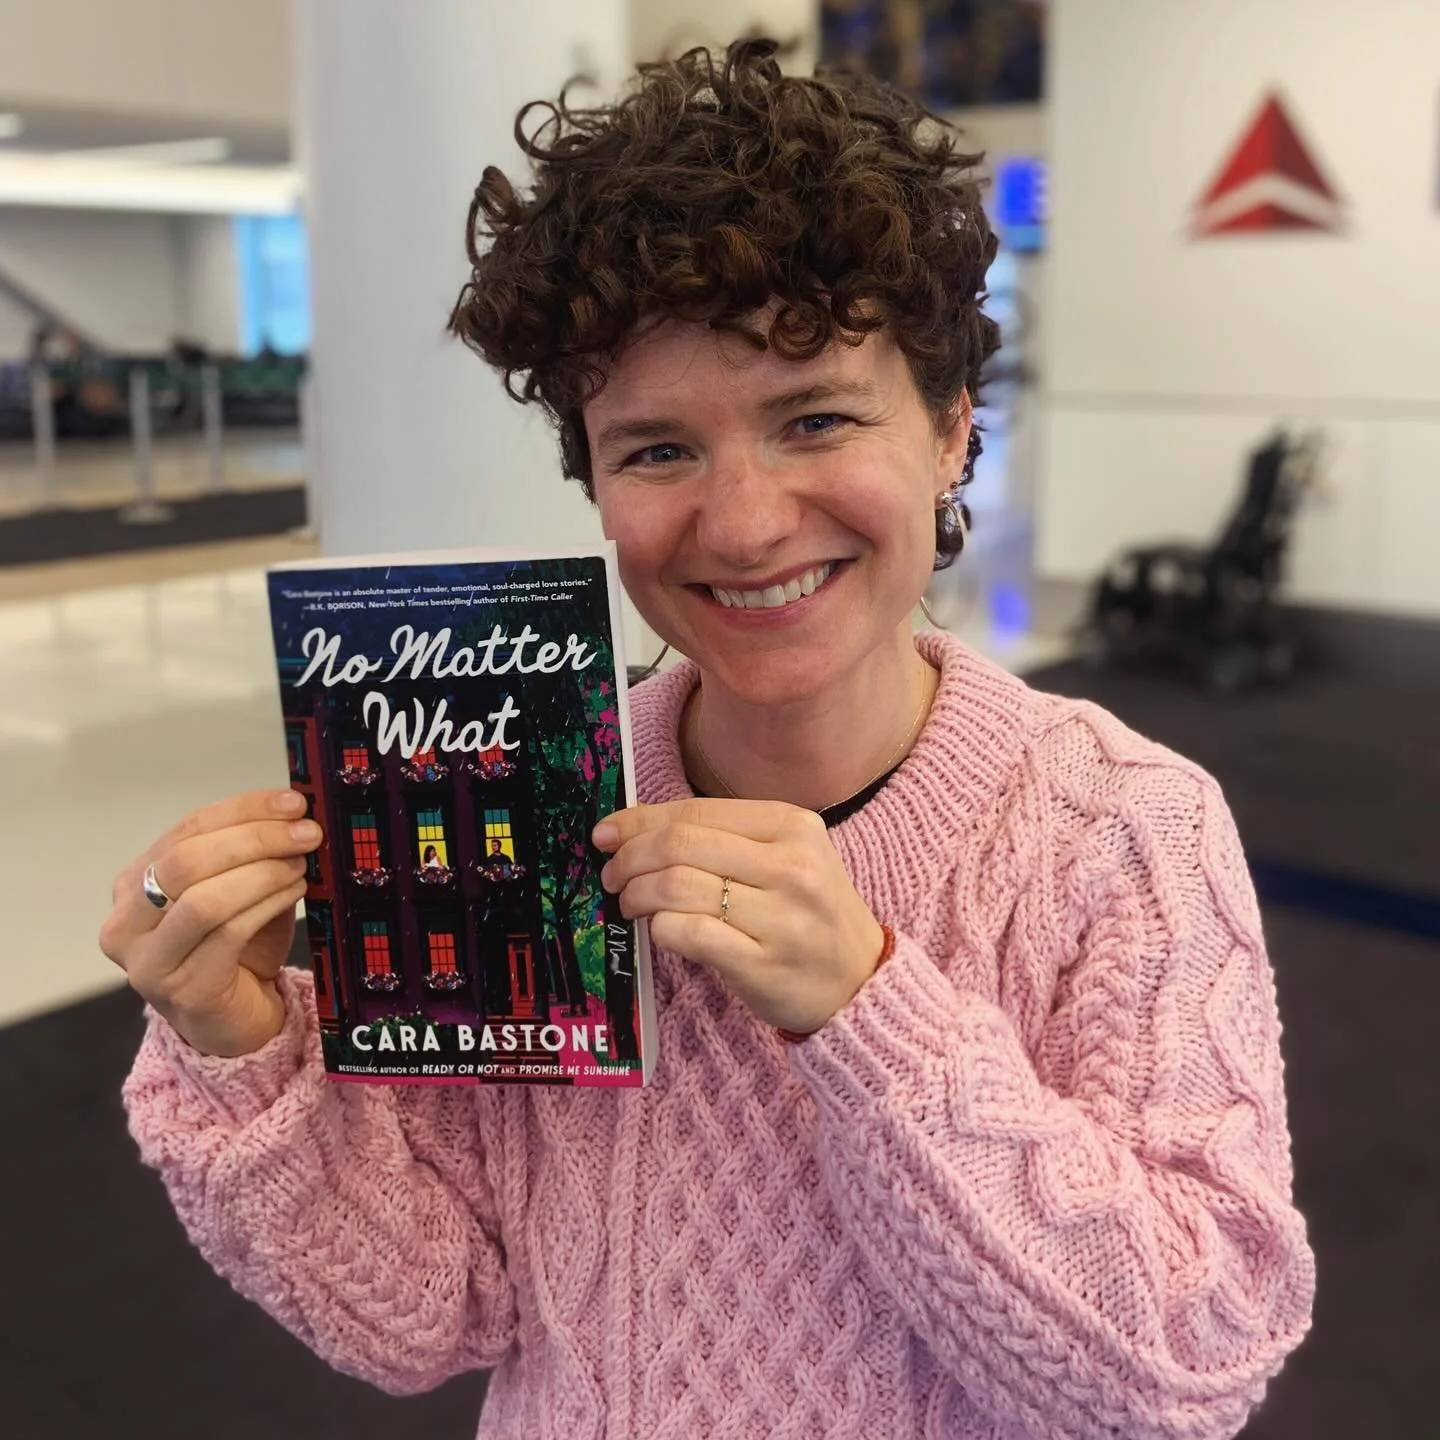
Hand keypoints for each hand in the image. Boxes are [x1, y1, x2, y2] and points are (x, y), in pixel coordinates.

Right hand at [100, 789, 323, 1056]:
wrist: (234, 1021)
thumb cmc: (237, 951)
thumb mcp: (239, 891)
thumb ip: (249, 855)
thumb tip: (293, 814)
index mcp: (134, 883)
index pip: (187, 829)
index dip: (243, 810)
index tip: (293, 802)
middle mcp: (126, 921)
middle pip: (186, 860)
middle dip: (255, 839)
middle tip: (305, 834)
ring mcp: (148, 961)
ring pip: (204, 899)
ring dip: (263, 873)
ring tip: (301, 865)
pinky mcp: (182, 990)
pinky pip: (227, 933)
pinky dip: (267, 904)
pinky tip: (293, 893)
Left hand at [593, 798, 884, 1035]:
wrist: (860, 980)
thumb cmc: (808, 913)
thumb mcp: (784, 858)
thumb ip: (719, 838)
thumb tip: (630, 827)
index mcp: (792, 825)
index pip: (695, 812)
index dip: (639, 822)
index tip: (606, 835)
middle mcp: (791, 865)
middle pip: (681, 845)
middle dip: (630, 858)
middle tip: (612, 876)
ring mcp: (781, 916)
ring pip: (678, 887)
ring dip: (637, 894)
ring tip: (630, 904)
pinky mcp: (764, 964)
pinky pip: (689, 933)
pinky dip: (660, 929)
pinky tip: (658, 931)